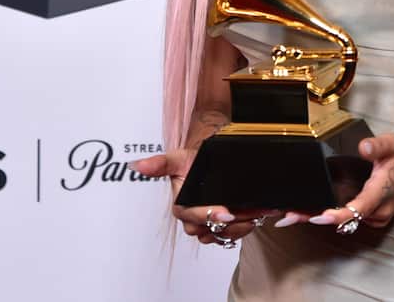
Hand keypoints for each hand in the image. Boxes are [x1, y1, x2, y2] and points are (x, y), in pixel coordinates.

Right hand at [129, 149, 278, 245]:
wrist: (205, 162)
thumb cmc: (191, 162)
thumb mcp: (177, 158)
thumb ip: (159, 164)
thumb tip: (138, 165)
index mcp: (182, 206)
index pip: (194, 218)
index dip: (210, 216)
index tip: (226, 211)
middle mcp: (194, 218)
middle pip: (210, 230)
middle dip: (229, 225)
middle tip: (245, 214)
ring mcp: (210, 223)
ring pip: (223, 234)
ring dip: (240, 227)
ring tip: (255, 215)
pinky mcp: (223, 225)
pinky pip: (233, 233)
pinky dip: (245, 227)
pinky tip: (255, 217)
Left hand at [301, 133, 393, 231]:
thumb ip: (377, 145)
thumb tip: (363, 147)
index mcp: (380, 194)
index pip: (355, 210)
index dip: (335, 216)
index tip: (315, 216)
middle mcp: (378, 211)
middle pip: (343, 220)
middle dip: (315, 218)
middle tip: (285, 218)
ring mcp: (376, 215)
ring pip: (345, 221)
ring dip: (320, 218)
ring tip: (292, 215)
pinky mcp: (374, 214)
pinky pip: (350, 218)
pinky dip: (332, 215)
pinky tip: (313, 210)